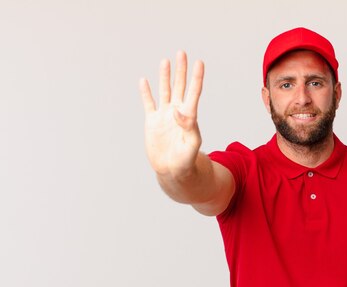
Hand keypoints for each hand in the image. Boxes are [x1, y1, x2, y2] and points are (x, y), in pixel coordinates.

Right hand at [139, 51, 204, 177]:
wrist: (172, 171)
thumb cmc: (186, 162)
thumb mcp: (191, 146)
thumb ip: (188, 128)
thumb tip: (177, 110)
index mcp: (189, 117)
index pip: (194, 92)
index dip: (196, 77)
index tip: (200, 62)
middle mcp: (177, 113)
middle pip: (180, 87)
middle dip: (181, 70)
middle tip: (182, 53)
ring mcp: (164, 116)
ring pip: (165, 91)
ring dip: (165, 76)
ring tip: (166, 61)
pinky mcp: (152, 122)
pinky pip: (149, 103)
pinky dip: (146, 92)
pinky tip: (144, 80)